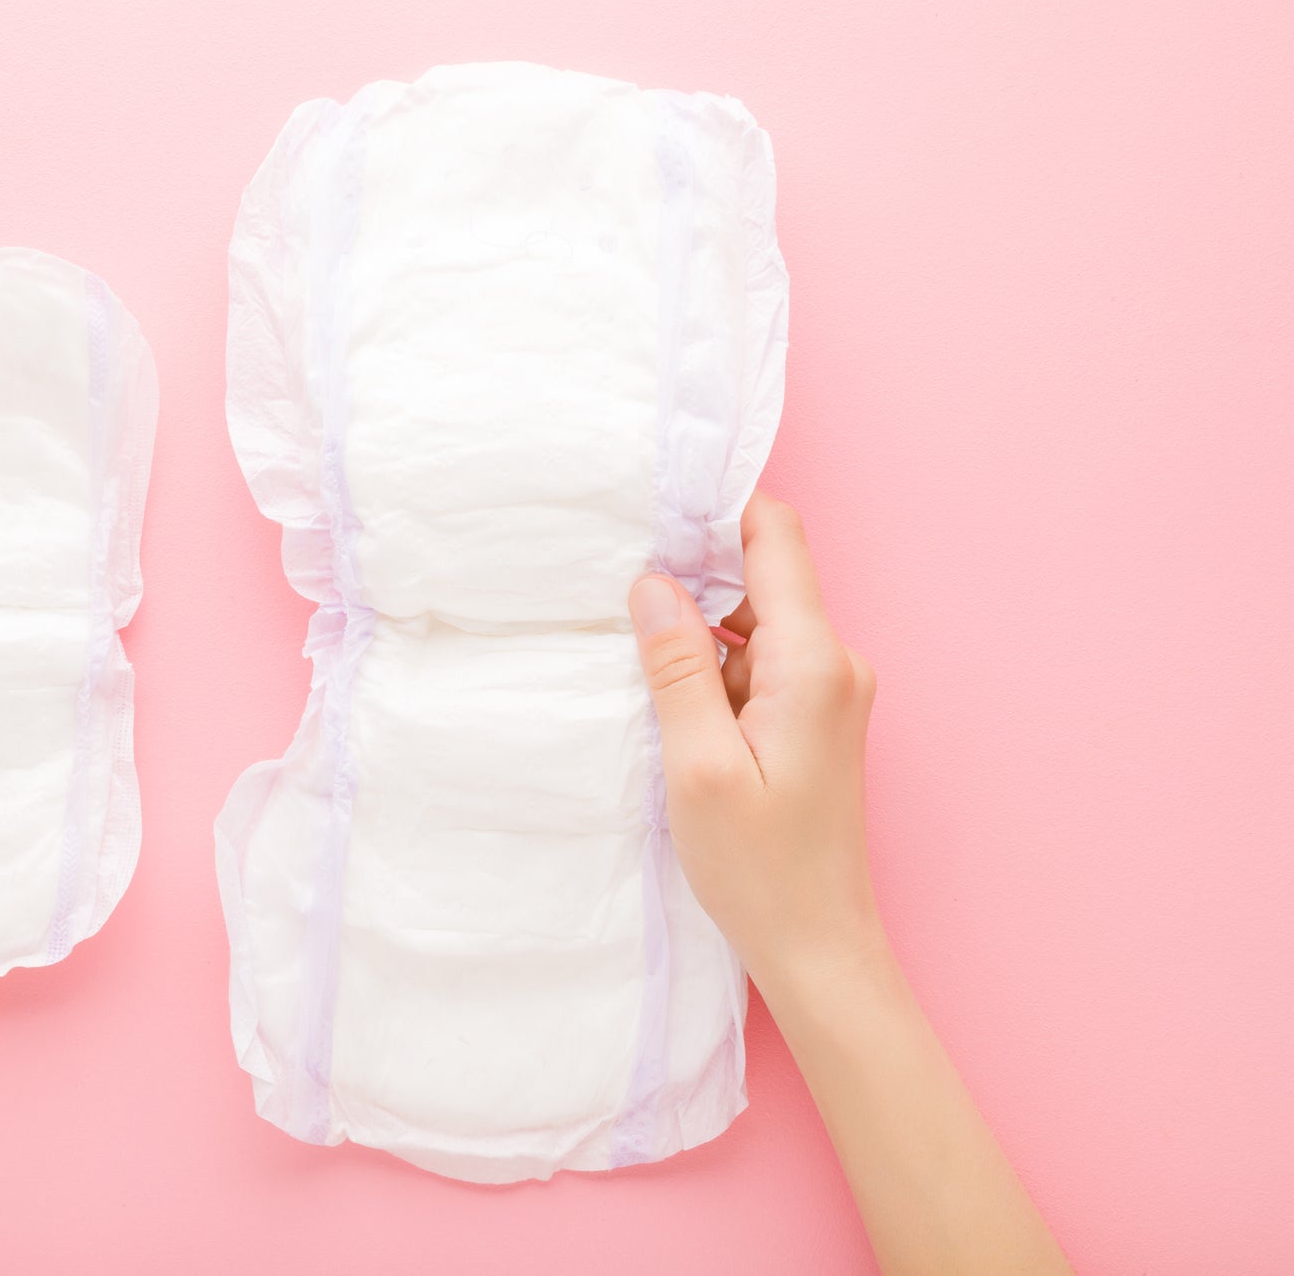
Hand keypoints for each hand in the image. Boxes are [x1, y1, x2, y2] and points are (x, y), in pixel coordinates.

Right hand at [627, 491, 881, 997]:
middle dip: (693, 568)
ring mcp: (827, 693)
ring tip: (630, 648)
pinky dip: (712, 666)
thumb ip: (677, 667)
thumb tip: (653, 583)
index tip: (654, 503)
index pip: (777, 537)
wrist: (818, 947)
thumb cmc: (761, 869)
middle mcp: (833, 664)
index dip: (718, 508)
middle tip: (617, 579)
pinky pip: (759, 663)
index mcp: (814, 662)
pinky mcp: (812, 720)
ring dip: (697, 627)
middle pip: (763, 573)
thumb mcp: (698, 765)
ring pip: (755, 621)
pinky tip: (665, 695)